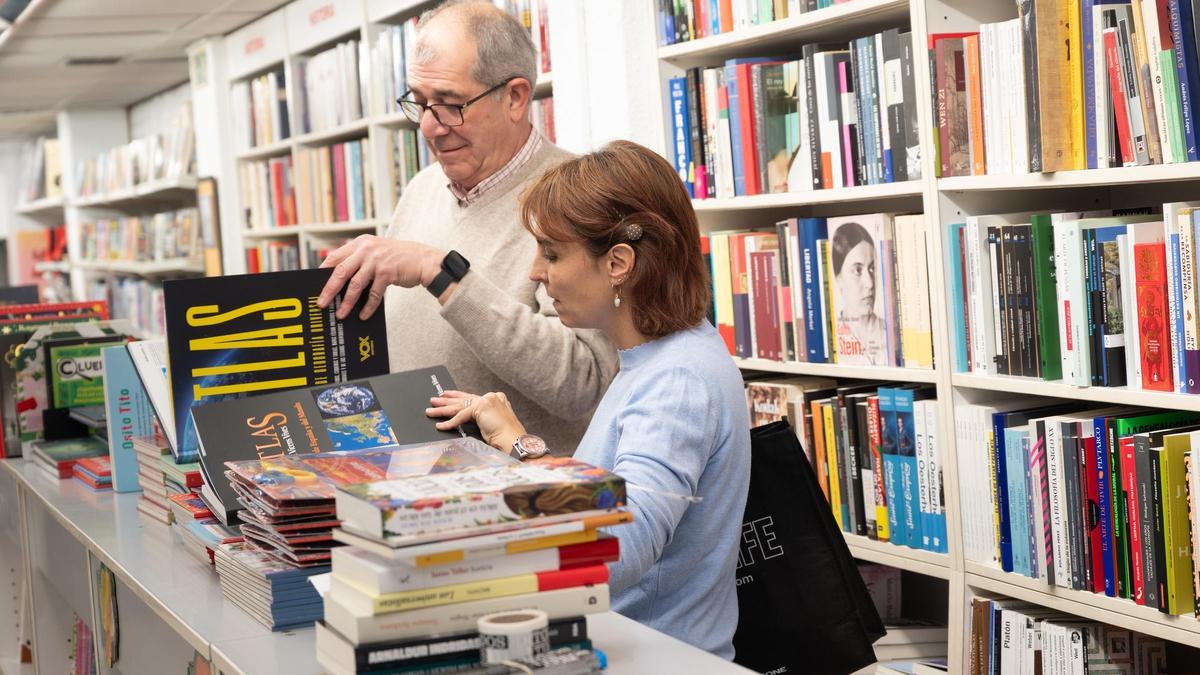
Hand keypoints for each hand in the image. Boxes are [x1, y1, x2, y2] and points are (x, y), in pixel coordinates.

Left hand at [316, 235, 444, 319]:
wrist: (423, 259)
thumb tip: (338, 280)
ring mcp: (376, 260)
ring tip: (340, 314)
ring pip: (355, 285)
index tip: (315, 285)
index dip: (323, 271)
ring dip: (347, 302)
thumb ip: (358, 260)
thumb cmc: (398, 258)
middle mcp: (366, 249)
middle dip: (329, 290)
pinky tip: (363, 314)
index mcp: (360, 243)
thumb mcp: (376, 252)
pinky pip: (373, 293)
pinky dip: (368, 306)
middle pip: (340, 271)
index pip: (335, 257)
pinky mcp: (387, 272)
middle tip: (321, 303)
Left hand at [427, 390, 526, 454]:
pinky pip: (460, 415)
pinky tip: (440, 425)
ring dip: (443, 409)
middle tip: (435, 399)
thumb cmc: (507, 439)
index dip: (459, 397)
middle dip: (447, 400)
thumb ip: (483, 419)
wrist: (514, 442)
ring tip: (431, 410)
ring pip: (460, 405)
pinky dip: (449, 422)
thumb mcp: (493, 425)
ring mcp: (488, 400)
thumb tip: (467, 421)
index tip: (448, 396)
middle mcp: (493, 397)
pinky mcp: (481, 407)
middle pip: (465, 399)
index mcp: (498, 399)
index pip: (473, 397)